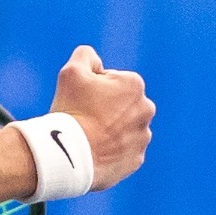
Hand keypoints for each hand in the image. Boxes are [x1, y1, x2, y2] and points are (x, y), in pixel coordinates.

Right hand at [49, 46, 153, 190]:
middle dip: (104, 109)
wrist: (70, 156)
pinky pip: (123, 151)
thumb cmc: (71, 111)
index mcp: (134, 85)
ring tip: (88, 137)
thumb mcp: (71, 72)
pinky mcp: (136, 159)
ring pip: (123, 128)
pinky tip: (94, 151)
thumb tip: (94, 59)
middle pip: (120, 104)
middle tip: (83, 119)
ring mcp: (142, 137)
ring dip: (109, 130)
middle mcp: (146, 109)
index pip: (110, 81)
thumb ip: (85, 55)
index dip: (91, 89)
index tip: (81, 101)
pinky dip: (111, 150)